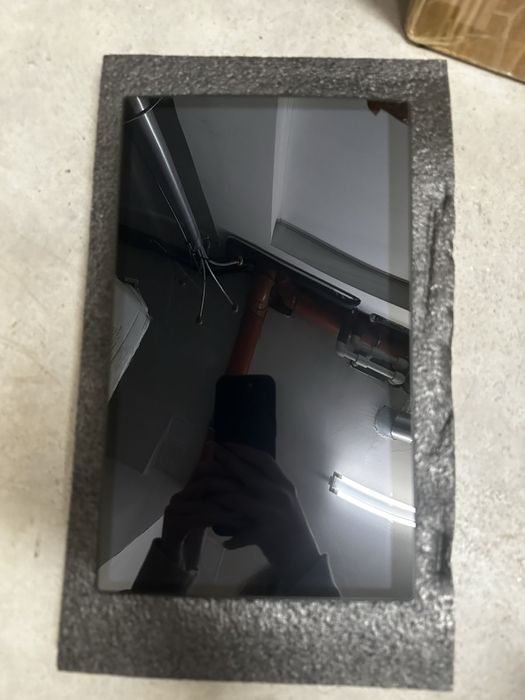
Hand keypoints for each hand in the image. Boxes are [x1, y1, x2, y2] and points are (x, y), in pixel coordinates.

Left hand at [169, 442, 320, 577]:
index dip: (245, 451)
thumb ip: (269, 489)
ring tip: (203, 490)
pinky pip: (243, 534)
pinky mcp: (267, 533)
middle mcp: (280, 495)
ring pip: (239, 499)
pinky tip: (225, 544)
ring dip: (219, 495)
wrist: (305, 558)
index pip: (264, 460)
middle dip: (227, 460)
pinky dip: (233, 540)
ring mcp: (273, 513)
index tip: (228, 444)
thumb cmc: (294, 530)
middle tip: (211, 450)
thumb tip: (245, 477)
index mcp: (285, 485)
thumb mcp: (285, 504)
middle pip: (248, 473)